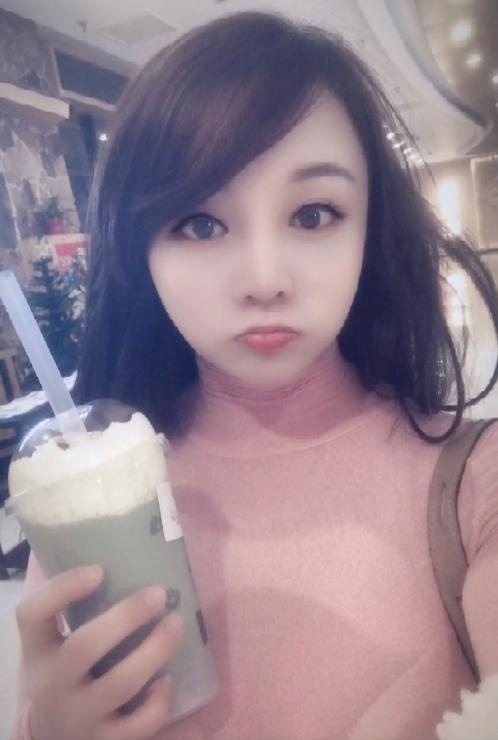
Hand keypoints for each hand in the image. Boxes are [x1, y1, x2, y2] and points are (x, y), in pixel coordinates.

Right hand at [16, 565, 183, 739]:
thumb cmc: (65, 676)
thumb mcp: (54, 647)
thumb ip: (75, 614)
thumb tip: (126, 558)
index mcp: (38, 653)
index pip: (33, 614)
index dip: (63, 587)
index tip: (99, 569)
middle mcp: (52, 686)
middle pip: (85, 646)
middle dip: (127, 616)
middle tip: (158, 593)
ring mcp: (79, 718)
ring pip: (120, 683)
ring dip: (155, 650)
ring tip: (176, 624)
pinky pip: (138, 725)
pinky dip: (159, 701)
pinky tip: (167, 680)